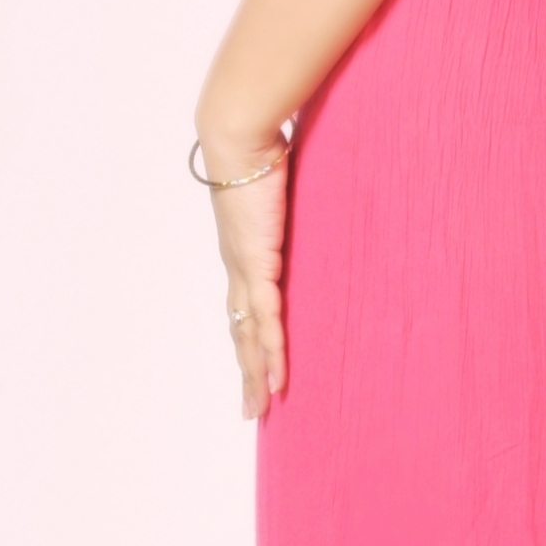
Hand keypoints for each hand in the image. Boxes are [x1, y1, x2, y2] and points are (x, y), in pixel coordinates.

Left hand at [198, 136, 289, 419]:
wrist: (239, 137)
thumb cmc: (259, 146)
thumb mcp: (280, 179)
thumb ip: (291, 191)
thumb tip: (307, 180)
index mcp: (242, 248)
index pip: (243, 304)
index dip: (248, 337)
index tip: (253, 365)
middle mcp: (238, 265)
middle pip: (241, 331)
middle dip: (247, 370)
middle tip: (252, 409)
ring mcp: (245, 269)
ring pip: (250, 335)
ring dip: (255, 373)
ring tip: (260, 408)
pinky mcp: (258, 264)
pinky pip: (268, 320)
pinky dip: (272, 352)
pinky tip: (278, 378)